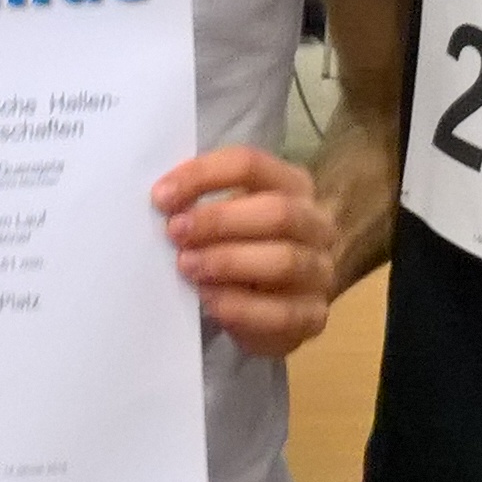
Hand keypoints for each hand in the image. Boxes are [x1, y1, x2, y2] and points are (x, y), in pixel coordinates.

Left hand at [153, 146, 338, 359]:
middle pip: (277, 211)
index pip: (251, 165)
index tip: (161, 196)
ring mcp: (320, 271)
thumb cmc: (237, 247)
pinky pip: (282, 313)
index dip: (204, 175)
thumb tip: (164, 201)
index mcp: (293, 185)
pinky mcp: (314, 316)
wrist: (263, 307)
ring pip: (283, 260)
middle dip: (220, 220)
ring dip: (229, 261)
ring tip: (187, 265)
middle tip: (175, 232)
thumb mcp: (223, 217)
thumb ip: (200, 204)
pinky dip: (241, 307)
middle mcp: (316, 224)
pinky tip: (210, 300)